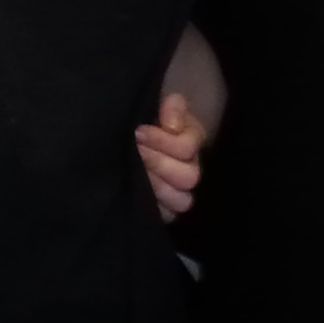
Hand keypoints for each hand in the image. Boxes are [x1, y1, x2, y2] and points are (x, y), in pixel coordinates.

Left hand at [136, 91, 207, 222]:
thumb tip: (172, 126)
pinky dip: (153, 206)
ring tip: (134, 171)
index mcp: (191, 143)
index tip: (139, 132)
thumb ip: (172, 107)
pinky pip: (166, 216)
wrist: (132, 141)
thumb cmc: (148, 122)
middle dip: (158, 162)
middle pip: (188, 177)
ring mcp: (177, 193)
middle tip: (135, 150)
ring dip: (156, 185)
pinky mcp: (162, 209)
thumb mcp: (162, 106)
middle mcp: (189, 170)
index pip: (186, 148)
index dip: (162, 141)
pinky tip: (135, 190)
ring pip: (181, 201)